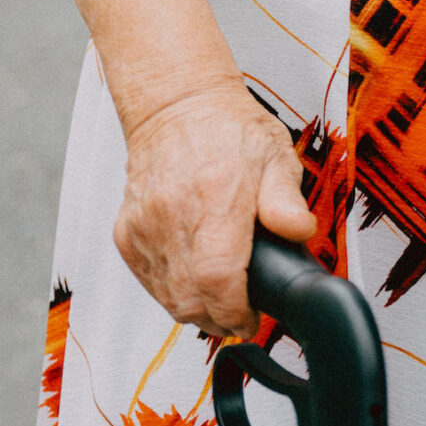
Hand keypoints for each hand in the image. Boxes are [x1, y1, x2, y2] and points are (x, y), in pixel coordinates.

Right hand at [114, 79, 317, 335]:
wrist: (176, 107)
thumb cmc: (227, 130)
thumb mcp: (275, 155)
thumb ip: (286, 200)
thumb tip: (300, 231)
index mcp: (214, 197)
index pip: (217, 278)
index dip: (235, 311)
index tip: (251, 318)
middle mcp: (173, 215)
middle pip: (189, 299)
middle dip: (219, 319)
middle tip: (241, 311)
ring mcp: (145, 227)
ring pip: (167, 298)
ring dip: (196, 309)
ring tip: (221, 297)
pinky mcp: (126, 234)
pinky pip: (149, 282)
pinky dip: (172, 290)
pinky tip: (194, 278)